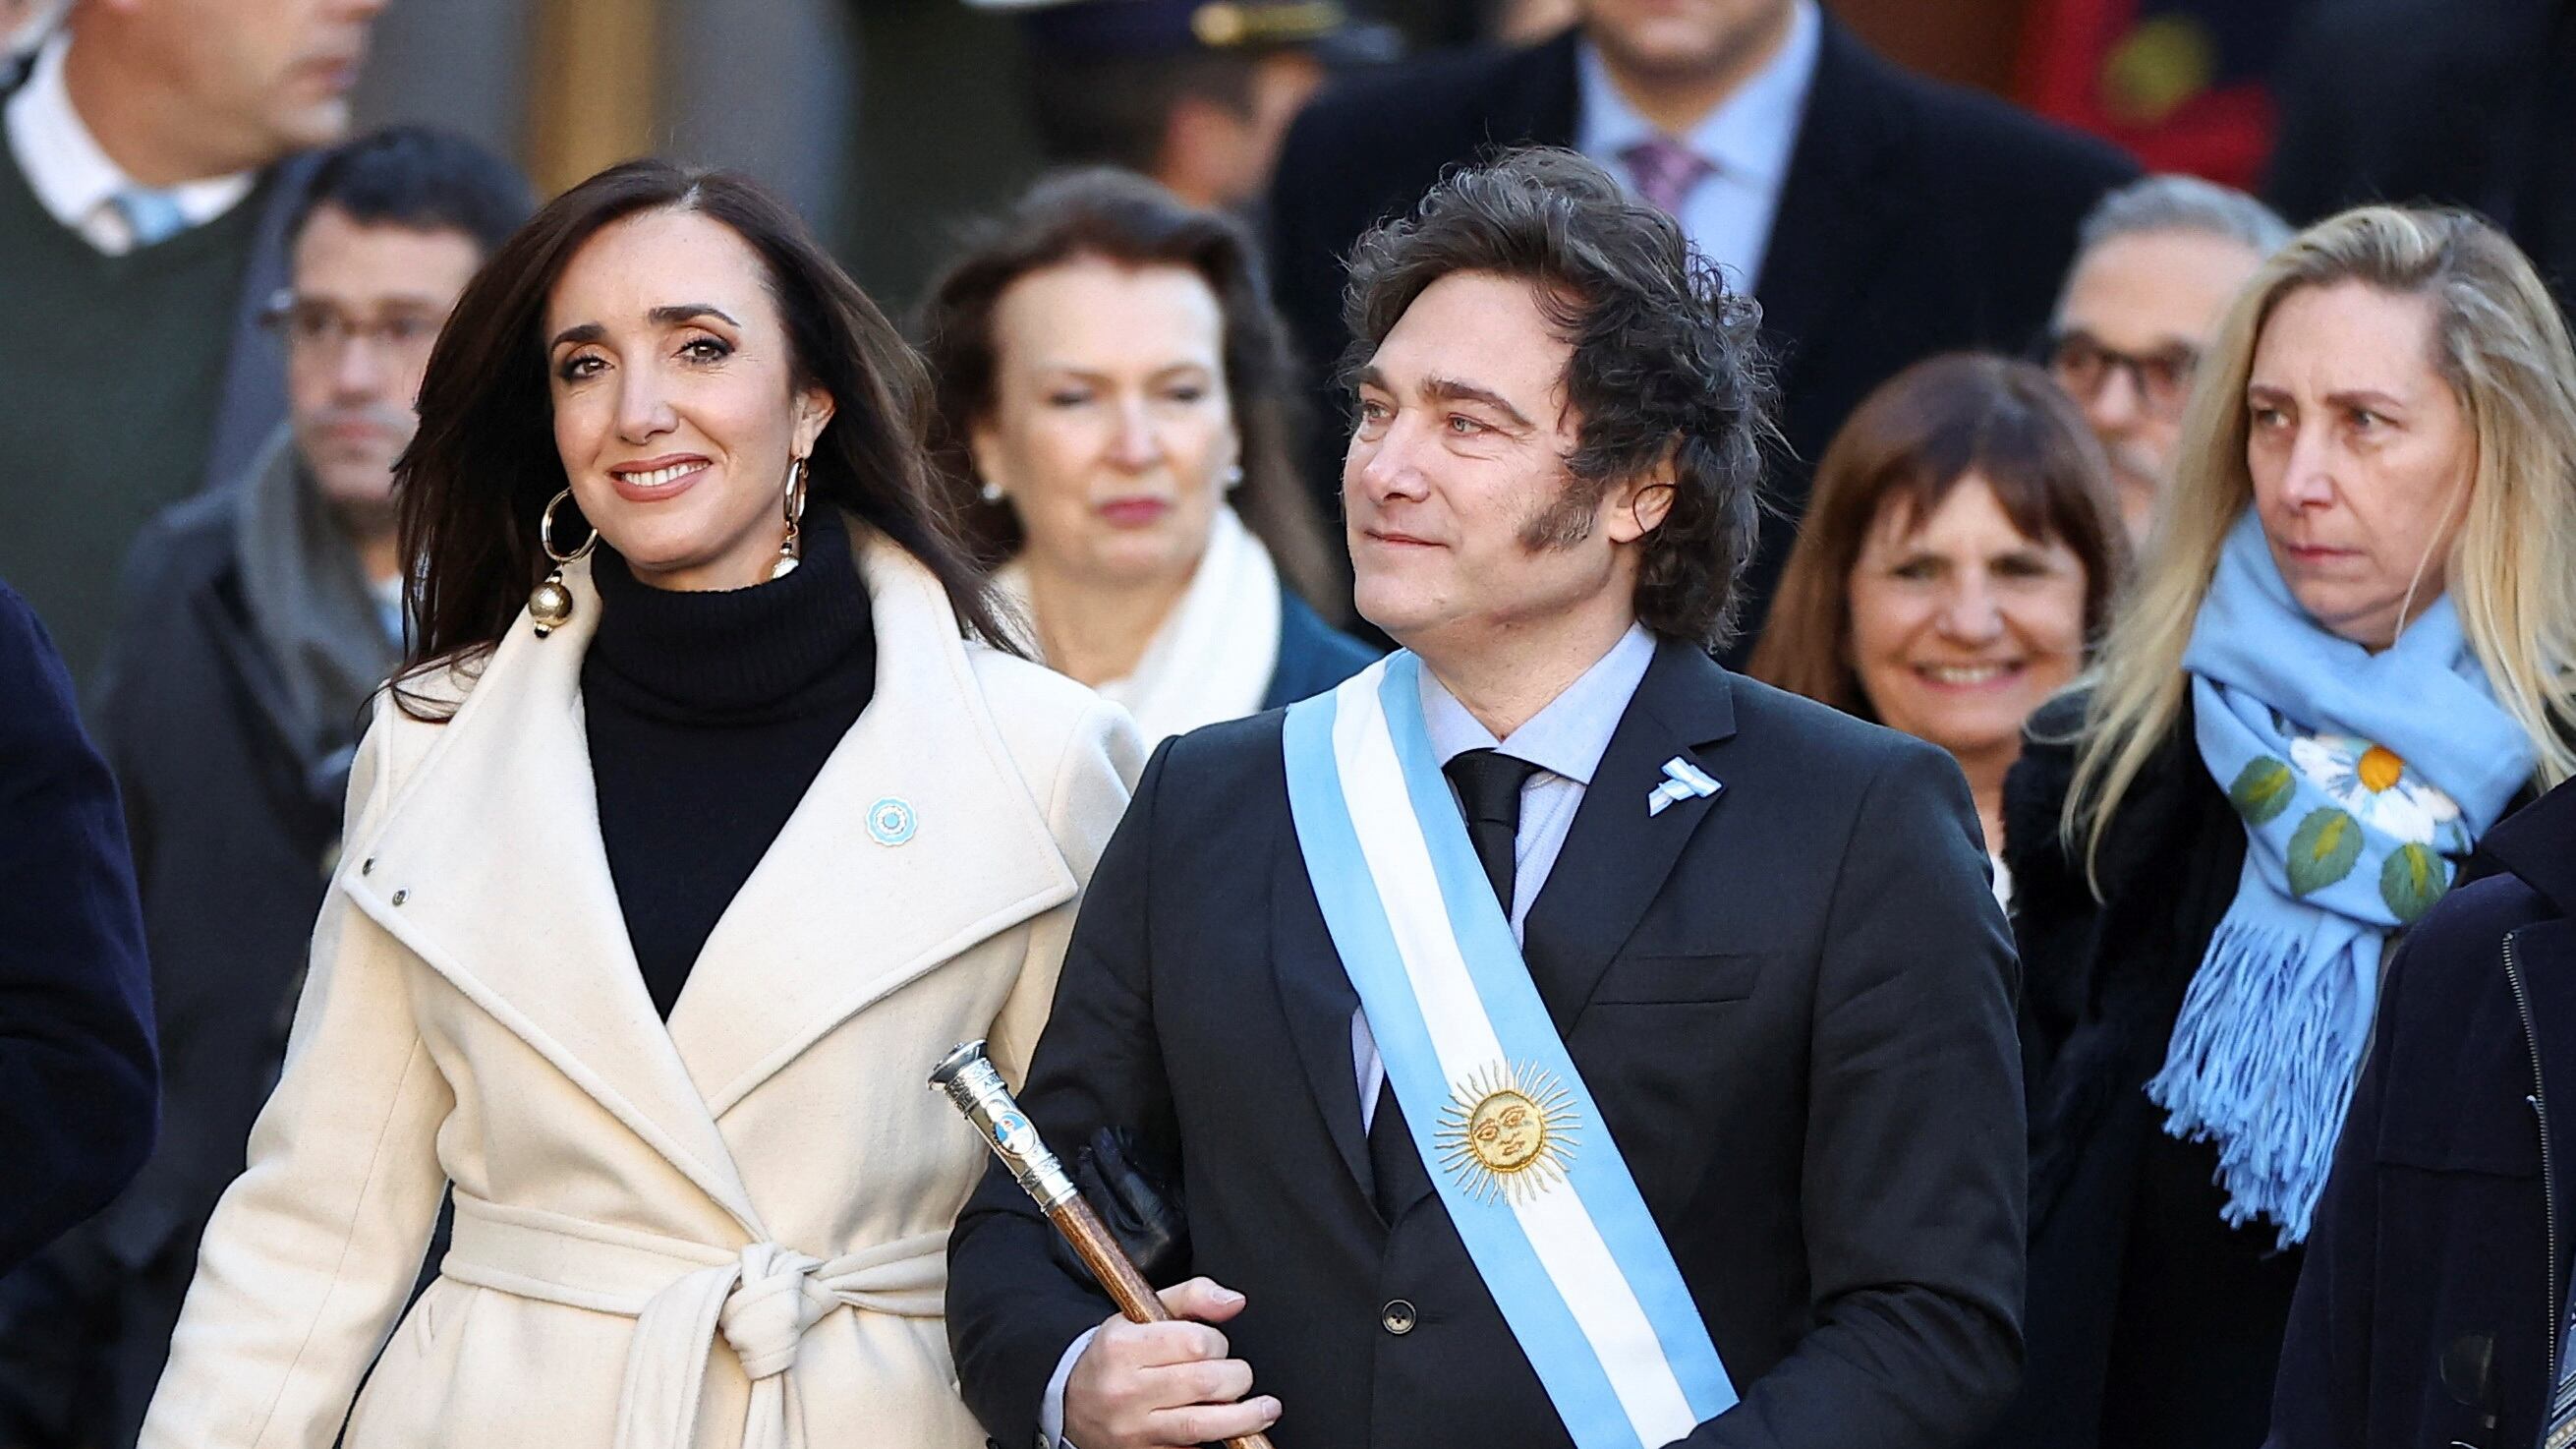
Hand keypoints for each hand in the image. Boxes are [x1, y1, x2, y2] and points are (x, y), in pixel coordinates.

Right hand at [1063, 1277, 1280, 1448]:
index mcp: (1124, 1348)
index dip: (1218, 1342)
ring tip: (1265, 1409)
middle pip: (1206, 1382)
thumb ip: (1190, 1297)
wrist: (1071, 1405)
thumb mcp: (1139, 1315)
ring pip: (1203, 1424)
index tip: (1216, 1346)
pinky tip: (1231, 1428)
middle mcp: (1127, 1390)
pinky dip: (1219, 1439)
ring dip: (1245, 1416)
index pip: (1195, 1342)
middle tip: (1236, 1375)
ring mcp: (1135, 1429)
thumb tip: (1234, 1301)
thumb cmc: (1114, 1357)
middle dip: (1236, 1377)